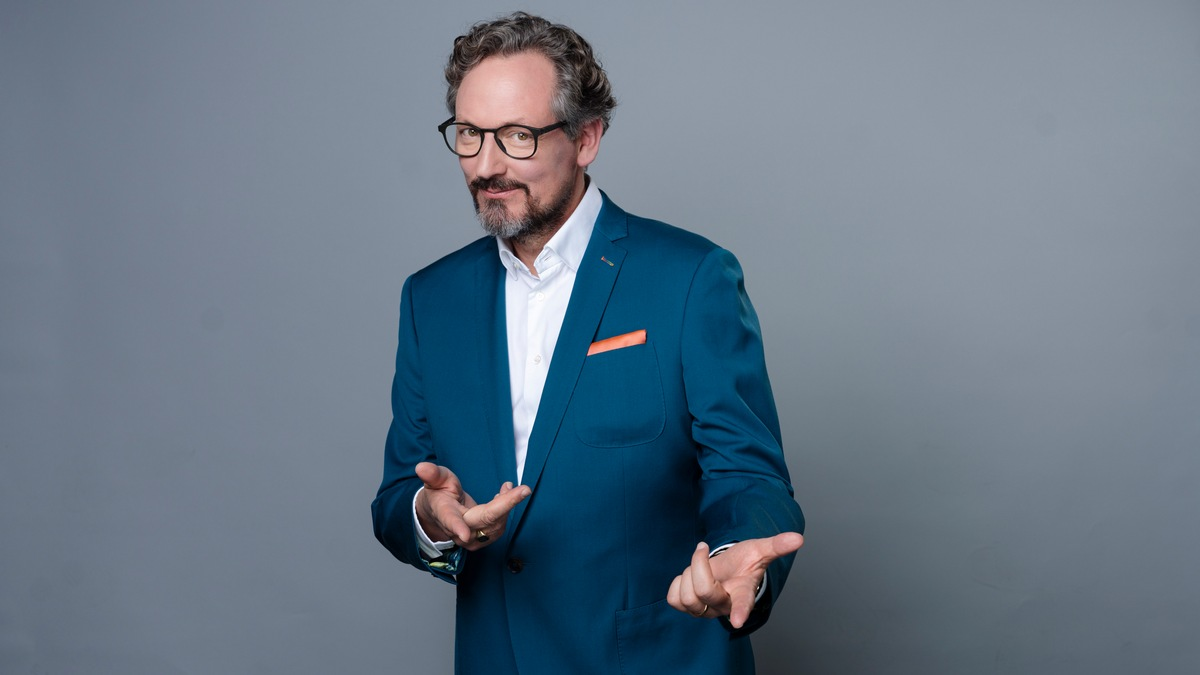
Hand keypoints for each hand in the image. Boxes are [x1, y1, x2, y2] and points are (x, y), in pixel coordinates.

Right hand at [414, 462, 530, 550]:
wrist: (442, 515)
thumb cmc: (439, 495)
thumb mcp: (434, 481)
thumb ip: (432, 475)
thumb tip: (421, 467)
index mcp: (445, 514)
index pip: (451, 521)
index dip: (457, 528)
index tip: (464, 534)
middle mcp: (460, 531)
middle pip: (486, 520)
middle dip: (506, 505)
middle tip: (524, 489)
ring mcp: (473, 539)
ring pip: (497, 523)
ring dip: (507, 503)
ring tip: (507, 487)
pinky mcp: (484, 539)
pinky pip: (501, 525)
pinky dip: (507, 508)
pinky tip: (505, 494)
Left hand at [666, 532, 803, 628]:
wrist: (727, 570)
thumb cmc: (744, 562)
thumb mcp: (760, 550)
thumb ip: (777, 545)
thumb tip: (798, 539)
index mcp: (744, 593)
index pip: (743, 604)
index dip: (741, 612)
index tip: (738, 621)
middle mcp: (725, 606)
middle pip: (703, 591)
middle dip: (698, 564)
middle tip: (703, 548)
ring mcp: (707, 611)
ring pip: (686, 597)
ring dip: (687, 574)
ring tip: (699, 567)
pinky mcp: (690, 609)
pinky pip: (673, 600)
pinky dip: (676, 584)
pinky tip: (688, 578)